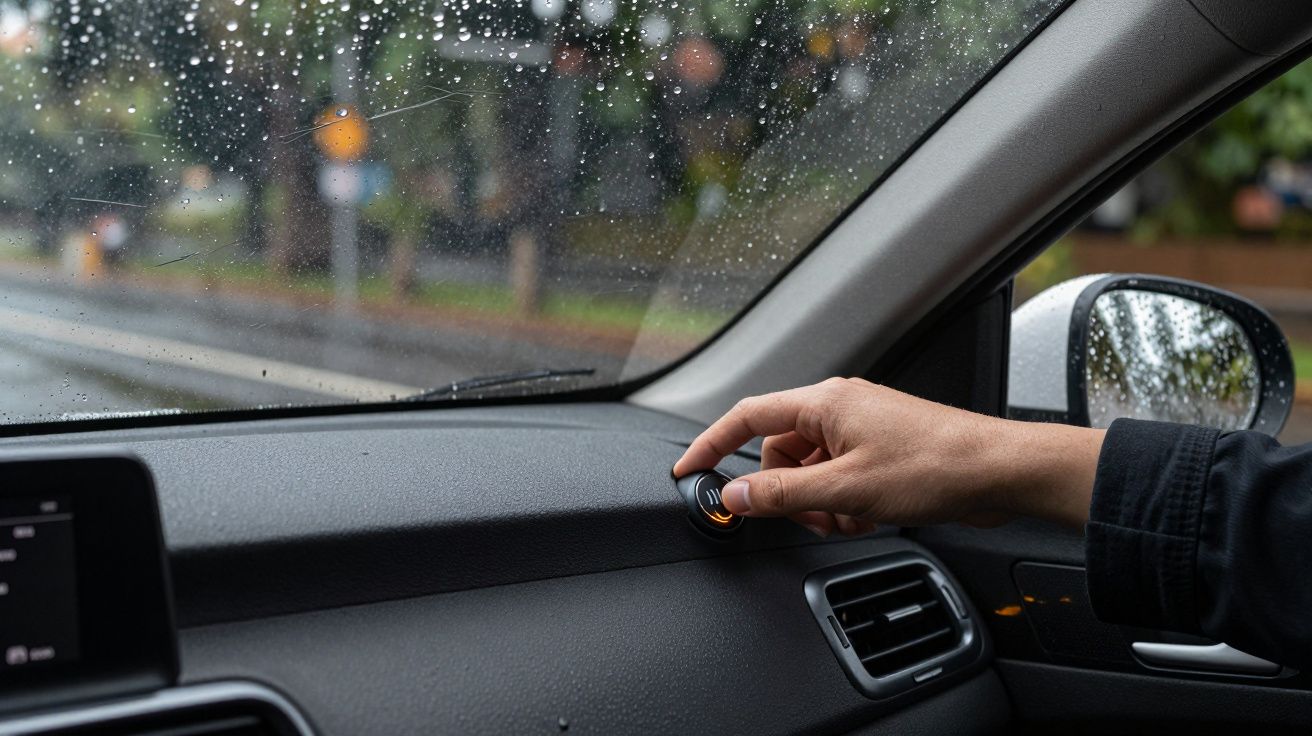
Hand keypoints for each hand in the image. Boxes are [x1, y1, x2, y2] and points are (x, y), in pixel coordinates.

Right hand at [672, 378, 1103, 536]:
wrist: (999, 471)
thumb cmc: (935, 466)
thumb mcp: (845, 490)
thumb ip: (781, 493)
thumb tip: (735, 495)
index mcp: (824, 402)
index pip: (747, 416)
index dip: (713, 445)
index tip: (691, 471)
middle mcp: (839, 408)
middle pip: (780, 453)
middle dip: (789, 492)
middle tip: (813, 515)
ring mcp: (861, 429)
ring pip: (810, 472)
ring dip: (820, 504)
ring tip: (853, 518)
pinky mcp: (880, 451)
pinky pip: (839, 480)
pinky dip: (845, 504)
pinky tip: (871, 516)